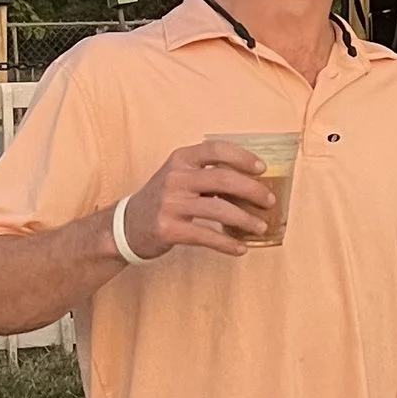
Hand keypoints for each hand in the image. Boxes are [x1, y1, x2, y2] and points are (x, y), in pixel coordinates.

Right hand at [121, 138, 278, 258]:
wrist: (127, 225)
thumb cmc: (163, 199)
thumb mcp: (179, 176)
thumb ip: (208, 174)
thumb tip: (253, 183)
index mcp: (181, 159)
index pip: (216, 149)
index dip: (242, 157)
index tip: (262, 169)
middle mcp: (175, 177)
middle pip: (223, 179)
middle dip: (252, 191)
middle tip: (269, 201)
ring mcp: (171, 203)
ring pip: (219, 209)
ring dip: (246, 220)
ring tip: (261, 227)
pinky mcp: (169, 229)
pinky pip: (206, 236)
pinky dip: (227, 244)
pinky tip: (241, 248)